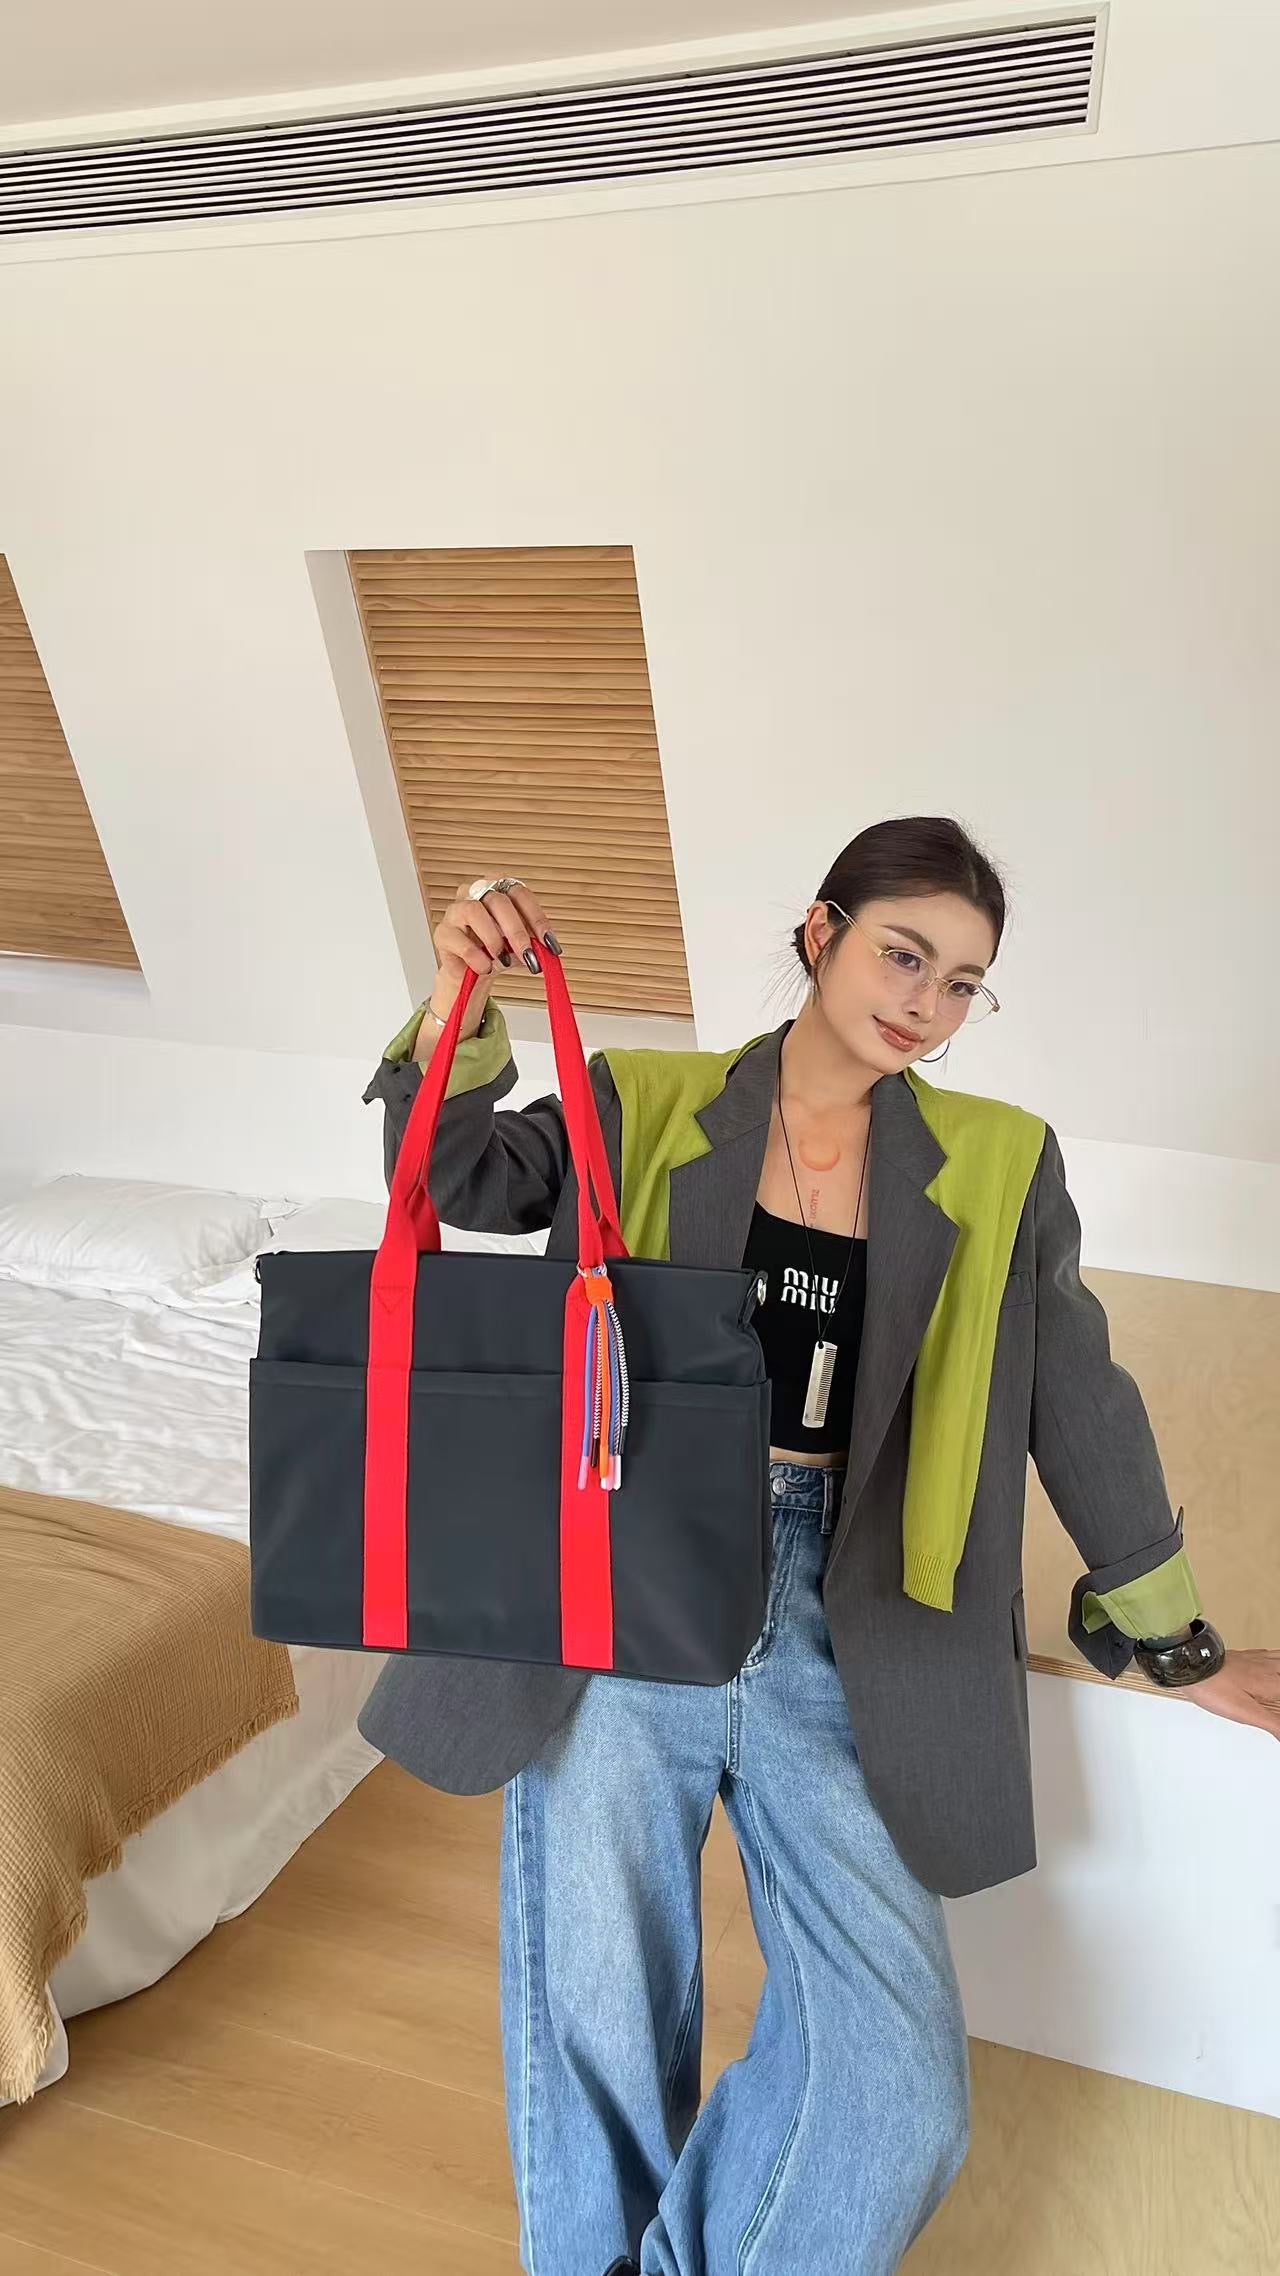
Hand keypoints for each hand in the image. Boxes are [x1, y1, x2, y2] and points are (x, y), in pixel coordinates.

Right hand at [428, 879, 559, 1040]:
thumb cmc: (497, 951)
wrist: (472, 971)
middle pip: (498, 901)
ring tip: (502, 959)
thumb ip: (531, 944)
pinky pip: (459, 939)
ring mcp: (456, 910)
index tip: (549, 942)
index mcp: (498, 889)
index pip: (520, 893)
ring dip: (493, 938)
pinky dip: (476, 956)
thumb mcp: (519, 947)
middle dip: (517, 931)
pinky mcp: (443, 932)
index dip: (536, 917)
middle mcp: (475, 893)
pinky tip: (485, 968)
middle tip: (528, 955)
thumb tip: (546, 951)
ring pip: (474, 911)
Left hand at [1183, 1649, 1279, 1739]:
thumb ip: (1273, 1724)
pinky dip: (1275, 1659)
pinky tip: (1271, 1661)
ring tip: (1279, 1675)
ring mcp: (1255, 1660)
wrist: (1191, 1666)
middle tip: (1278, 1700)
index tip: (1279, 1721)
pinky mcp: (1243, 1657)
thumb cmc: (1214, 1688)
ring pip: (1279, 1660)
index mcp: (1271, 1683)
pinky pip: (1268, 1655)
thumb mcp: (1246, 1713)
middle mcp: (1266, 1668)